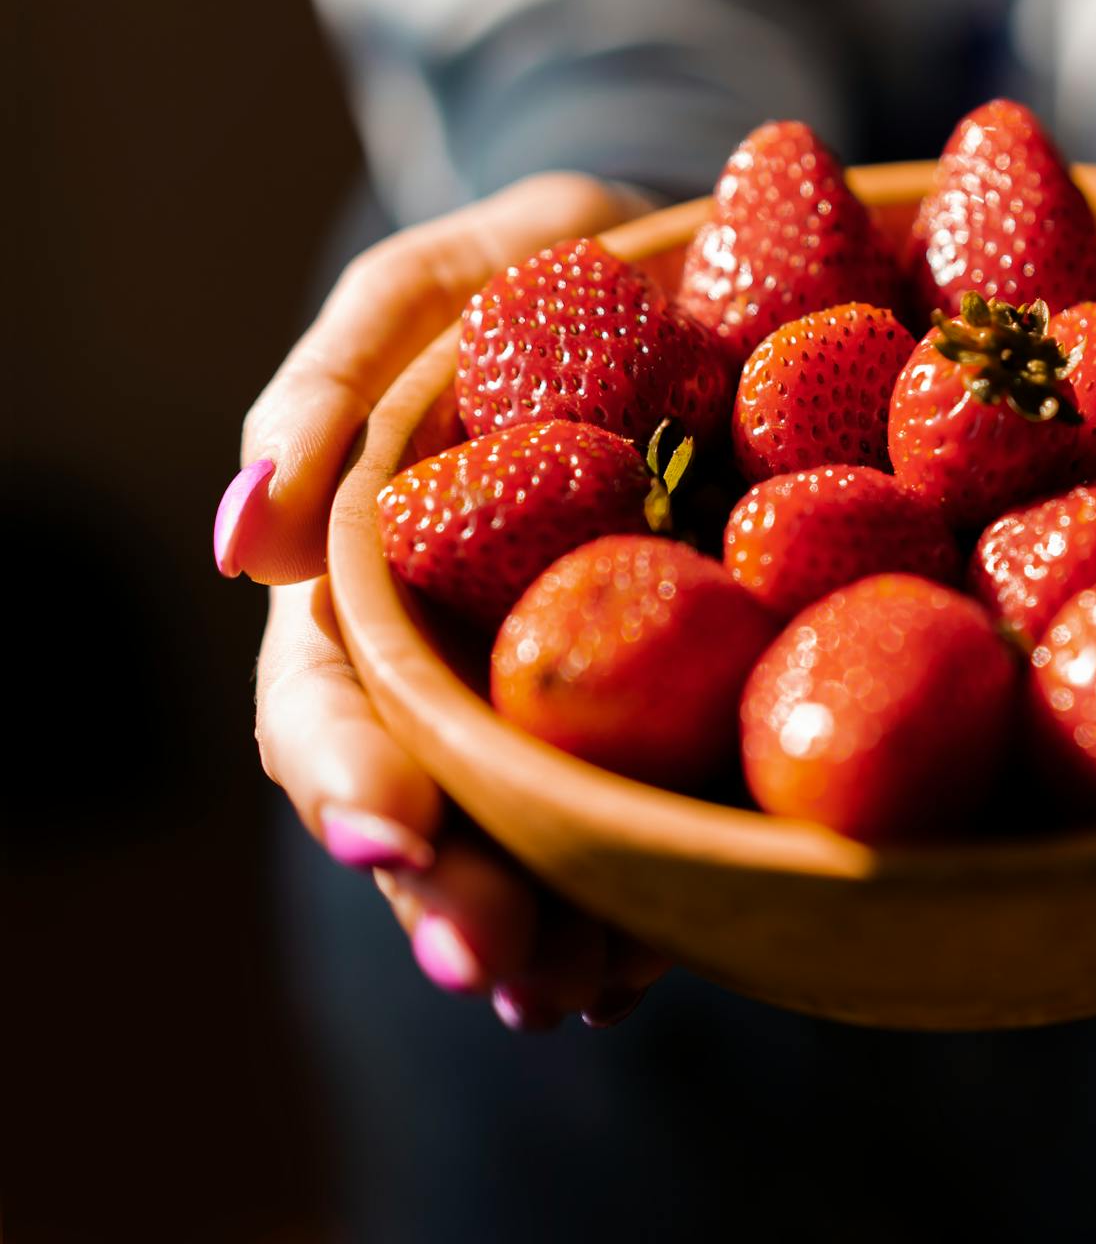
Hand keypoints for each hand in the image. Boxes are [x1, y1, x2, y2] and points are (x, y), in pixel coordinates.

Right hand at [221, 173, 667, 1028]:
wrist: (675, 288)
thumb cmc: (526, 276)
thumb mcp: (426, 294)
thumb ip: (329, 394)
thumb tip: (243, 544)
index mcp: (369, 585)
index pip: (329, 700)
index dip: (345, 774)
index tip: (388, 835)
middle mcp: (450, 666)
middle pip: (427, 807)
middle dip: (450, 895)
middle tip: (496, 970)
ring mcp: (551, 701)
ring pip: (526, 844)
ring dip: (547, 933)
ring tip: (584, 994)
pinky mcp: (654, 715)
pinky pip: (635, 819)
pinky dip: (646, 891)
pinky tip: (665, 944)